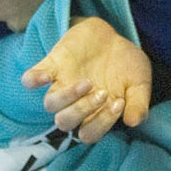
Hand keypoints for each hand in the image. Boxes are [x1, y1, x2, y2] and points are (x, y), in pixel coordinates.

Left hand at [20, 16, 150, 142]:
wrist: (112, 36)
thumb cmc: (126, 65)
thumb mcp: (139, 82)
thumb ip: (138, 103)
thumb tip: (133, 121)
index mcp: (94, 114)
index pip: (89, 133)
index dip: (101, 123)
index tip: (118, 102)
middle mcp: (74, 104)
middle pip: (65, 122)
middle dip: (83, 111)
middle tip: (102, 92)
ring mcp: (61, 84)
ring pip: (50, 104)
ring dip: (67, 97)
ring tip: (87, 82)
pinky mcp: (52, 65)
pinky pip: (31, 78)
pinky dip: (33, 80)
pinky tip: (43, 77)